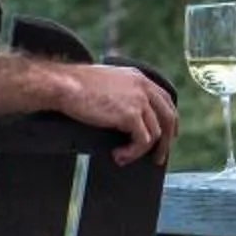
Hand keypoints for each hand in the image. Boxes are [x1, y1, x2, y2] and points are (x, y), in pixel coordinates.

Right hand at [63, 64, 178, 166]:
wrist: (66, 86)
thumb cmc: (76, 85)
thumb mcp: (106, 82)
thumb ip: (121, 92)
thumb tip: (124, 114)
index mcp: (138, 77)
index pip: (165, 99)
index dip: (169, 118)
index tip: (169, 133)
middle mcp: (143, 87)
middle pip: (168, 117)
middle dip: (166, 140)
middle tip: (159, 156)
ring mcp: (139, 101)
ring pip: (155, 133)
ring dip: (142, 151)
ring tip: (124, 158)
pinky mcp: (131, 116)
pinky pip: (143, 141)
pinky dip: (132, 153)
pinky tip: (119, 156)